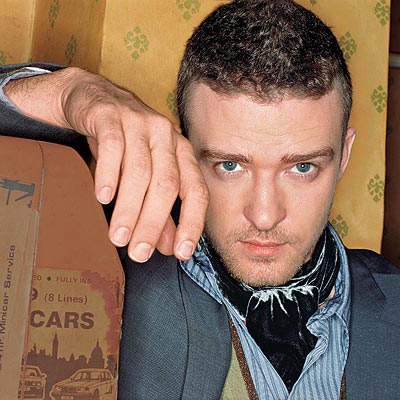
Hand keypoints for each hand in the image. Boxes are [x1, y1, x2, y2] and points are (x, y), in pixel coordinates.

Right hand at [4, 67, 208, 261]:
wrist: (96, 100)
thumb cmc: (126, 145)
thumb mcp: (146, 177)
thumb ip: (161, 212)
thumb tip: (169, 246)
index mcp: (182, 153)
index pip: (196, 191)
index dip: (192, 223)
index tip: (181, 252)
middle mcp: (166, 137)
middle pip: (166, 185)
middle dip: (153, 223)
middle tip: (138, 252)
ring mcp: (141, 123)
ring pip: (139, 171)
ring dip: (129, 208)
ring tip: (118, 235)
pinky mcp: (112, 115)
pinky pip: (112, 146)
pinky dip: (108, 174)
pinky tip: (103, 196)